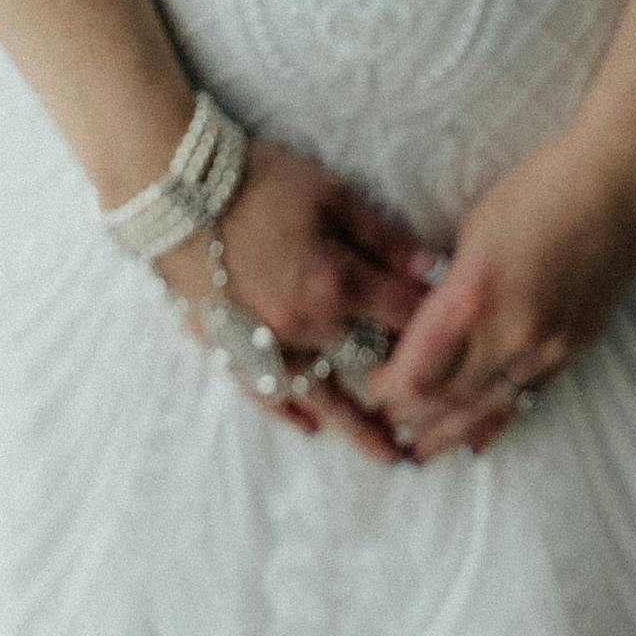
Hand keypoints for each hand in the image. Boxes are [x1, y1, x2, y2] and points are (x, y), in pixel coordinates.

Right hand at [156, 141, 446, 460]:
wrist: (171, 187)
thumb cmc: (257, 180)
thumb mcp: (331, 193)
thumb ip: (384, 238)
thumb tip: (435, 271)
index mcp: (338, 284)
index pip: (405, 317)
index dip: (438, 327)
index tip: (463, 341)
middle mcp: (307, 325)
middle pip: (370, 367)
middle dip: (408, 392)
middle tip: (441, 424)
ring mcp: (267, 341)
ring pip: (322, 394)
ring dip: (358, 427)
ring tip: (389, 456)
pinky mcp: (229, 342)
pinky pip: (264, 389)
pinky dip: (288, 411)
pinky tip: (309, 427)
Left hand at [353, 114, 635, 463]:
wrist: (618, 187)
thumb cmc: (538, 191)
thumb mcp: (473, 231)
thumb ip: (449, 286)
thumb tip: (423, 323)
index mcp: (473, 295)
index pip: (417, 370)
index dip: (389, 387)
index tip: (371, 384)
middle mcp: (510, 333)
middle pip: (447, 399)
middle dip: (410, 416)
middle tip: (384, 424)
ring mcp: (547, 349)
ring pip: (486, 410)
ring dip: (448, 434)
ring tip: (418, 454)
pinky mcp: (574, 351)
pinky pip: (527, 400)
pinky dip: (496, 422)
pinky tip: (475, 441)